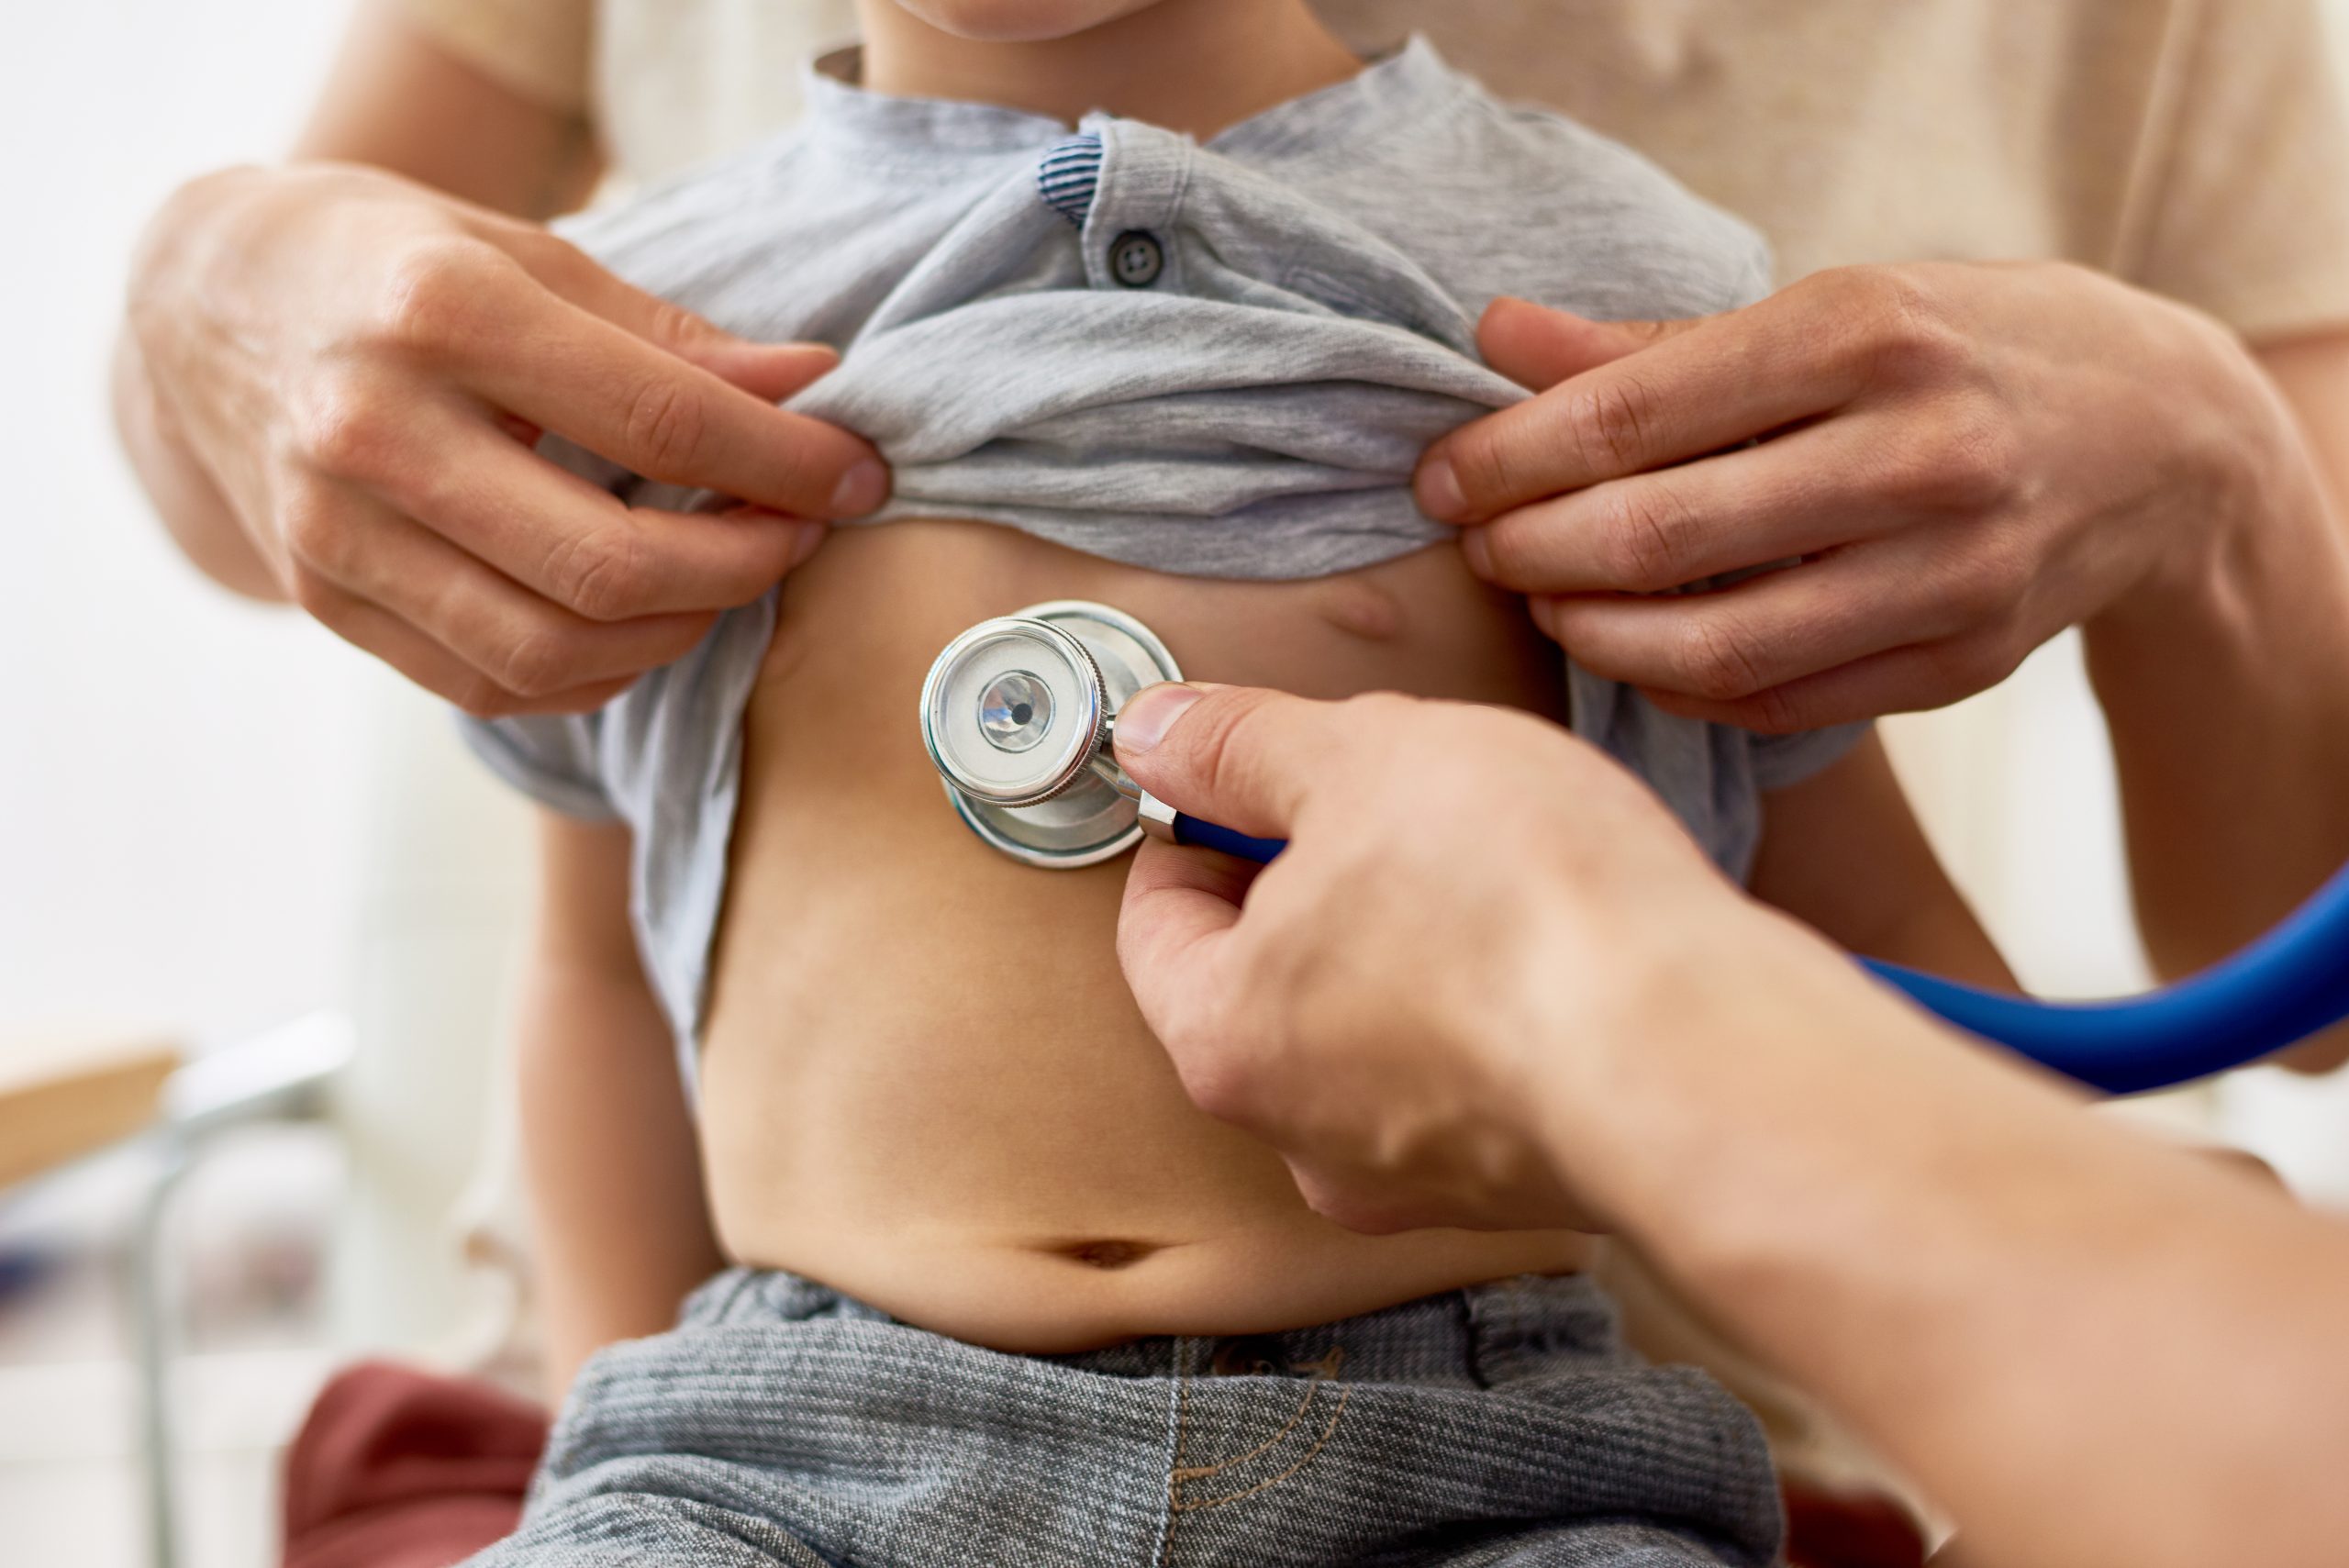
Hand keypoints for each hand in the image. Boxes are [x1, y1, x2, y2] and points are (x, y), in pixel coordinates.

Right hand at [126, 163, 887, 714]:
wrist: (208, 307)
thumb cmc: (398, 266)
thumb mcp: (530, 257)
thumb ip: (672, 337)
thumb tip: (813, 382)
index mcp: (438, 315)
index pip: (658, 423)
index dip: (784, 465)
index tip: (859, 476)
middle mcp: (373, 432)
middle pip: (608, 564)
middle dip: (742, 566)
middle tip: (801, 534)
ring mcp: (335, 533)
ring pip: (551, 648)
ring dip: (677, 631)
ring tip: (731, 577)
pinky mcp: (326, 604)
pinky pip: (492, 685)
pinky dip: (595, 672)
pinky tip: (645, 623)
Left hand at [1111, 682, 1759, 1234]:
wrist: (1707, 1056)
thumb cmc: (1526, 907)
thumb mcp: (1359, 761)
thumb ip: (1239, 745)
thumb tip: (1158, 734)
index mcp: (1225, 1042)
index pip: (1155, 922)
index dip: (1200, 823)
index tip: (1256, 772)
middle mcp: (1303, 1138)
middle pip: (1266, 979)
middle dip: (1317, 881)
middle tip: (1392, 801)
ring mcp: (1420, 1178)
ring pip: (1377, 1028)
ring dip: (1414, 943)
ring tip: (1494, 863)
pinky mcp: (1525, 1186)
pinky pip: (1477, 1074)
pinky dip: (1496, 1009)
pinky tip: (1556, 944)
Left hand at [1415, 263, 2278, 730]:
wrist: (2157, 435)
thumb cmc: (1955, 350)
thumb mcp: (1825, 305)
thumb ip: (1651, 342)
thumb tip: (1494, 337)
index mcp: (1867, 333)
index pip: (1634, 414)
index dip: (1511, 457)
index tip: (1442, 478)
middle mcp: (1918, 454)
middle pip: (1658, 537)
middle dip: (1532, 550)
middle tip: (1479, 548)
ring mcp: (1951, 572)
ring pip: (1712, 647)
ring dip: (1593, 636)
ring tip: (1543, 604)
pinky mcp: (1963, 664)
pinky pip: (1776, 702)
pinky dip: (1680, 688)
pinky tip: (1633, 654)